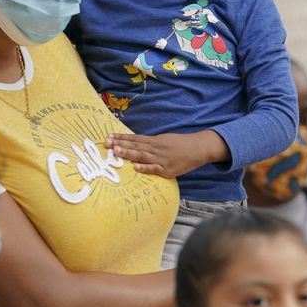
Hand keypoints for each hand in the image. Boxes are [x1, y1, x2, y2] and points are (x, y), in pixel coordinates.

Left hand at [105, 130, 228, 177]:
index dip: (121, 138)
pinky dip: (145, 168)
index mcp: (155, 141)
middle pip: (136, 146)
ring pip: (143, 156)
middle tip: (107, 143)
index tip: (108, 137)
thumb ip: (151, 144)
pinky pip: (155, 169)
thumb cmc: (181, 145)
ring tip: (116, 151)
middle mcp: (156, 148)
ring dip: (129, 154)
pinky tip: (136, 168)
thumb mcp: (165, 140)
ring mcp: (162, 159)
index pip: (134, 139)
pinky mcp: (168, 170)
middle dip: (120, 145)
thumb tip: (135, 145)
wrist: (199, 148)